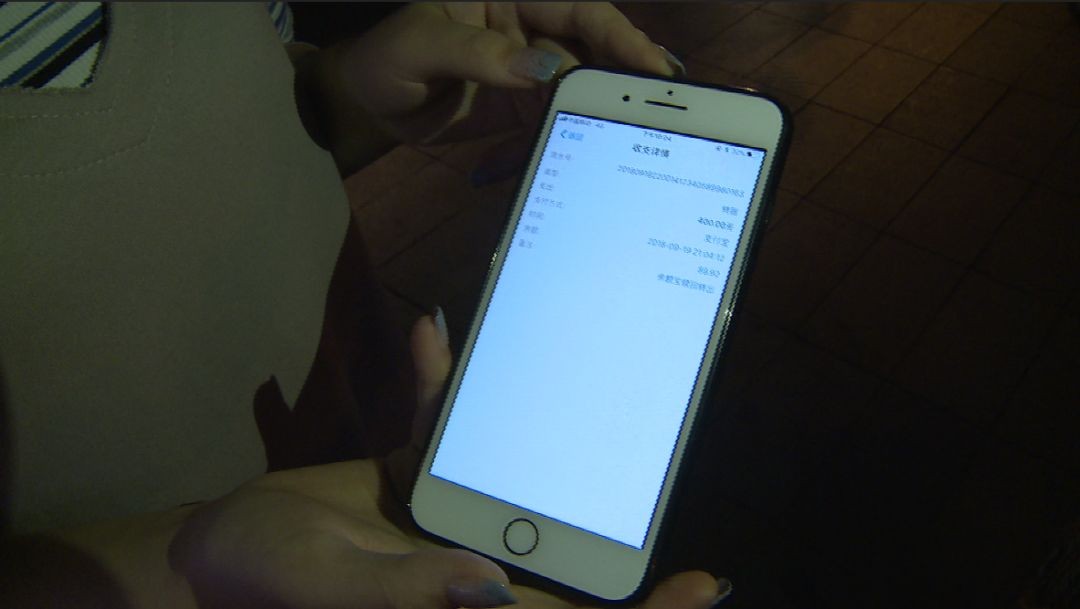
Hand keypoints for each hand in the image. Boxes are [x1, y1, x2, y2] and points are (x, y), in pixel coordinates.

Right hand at [169, 314, 726, 608]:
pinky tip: (440, 339)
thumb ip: (403, 591)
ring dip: (539, 432)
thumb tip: (490, 588)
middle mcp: (470, 563)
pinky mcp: (414, 482)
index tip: (708, 583)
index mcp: (461, 602)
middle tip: (662, 449)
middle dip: (618, 514)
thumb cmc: (258, 578)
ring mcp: (446, 520)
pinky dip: (442, 390)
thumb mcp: (325, 583)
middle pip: (563, 548)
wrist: (210, 549)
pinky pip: (444, 433)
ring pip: (513, 479)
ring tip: (584, 370)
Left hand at [317, 3, 684, 145]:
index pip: (578, 10)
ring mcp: (526, 71)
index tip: (655, 65)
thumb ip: (481, 53)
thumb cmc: (385, 59)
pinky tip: (578, 162)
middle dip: (626, 76)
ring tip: (635, 139)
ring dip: (601, 113)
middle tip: (664, 109)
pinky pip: (551, 123)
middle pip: (591, 49)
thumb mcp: (423, 45)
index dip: (620, 35)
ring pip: (578, 89)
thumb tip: (546, 69)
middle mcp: (528, 30)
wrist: (361, 104)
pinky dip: (561, 142)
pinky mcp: (519, 108)